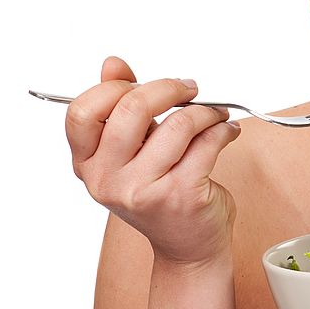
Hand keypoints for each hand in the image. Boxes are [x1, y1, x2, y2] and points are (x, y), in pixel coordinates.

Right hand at [65, 56, 240, 265]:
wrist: (188, 245)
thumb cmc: (161, 192)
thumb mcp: (133, 152)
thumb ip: (121, 108)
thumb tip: (112, 63)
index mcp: (88, 164)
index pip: (83, 113)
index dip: (115, 87)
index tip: (144, 82)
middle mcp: (108, 180)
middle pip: (132, 109)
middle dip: (169, 88)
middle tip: (190, 89)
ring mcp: (144, 190)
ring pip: (178, 124)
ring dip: (207, 111)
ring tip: (216, 115)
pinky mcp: (181, 195)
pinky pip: (208, 143)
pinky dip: (224, 129)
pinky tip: (226, 132)